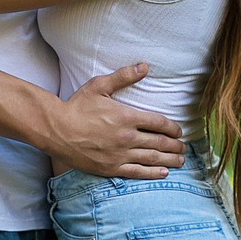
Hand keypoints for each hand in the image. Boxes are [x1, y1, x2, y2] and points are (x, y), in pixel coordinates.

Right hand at [43, 64, 186, 179]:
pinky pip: (137, 172)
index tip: (179, 131)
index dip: (173, 128)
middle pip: (160, 142)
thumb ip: (124, 76)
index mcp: (127, 117)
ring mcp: (120, 154)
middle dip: (175, 145)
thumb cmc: (76, 107)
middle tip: (184, 147)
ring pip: (152, 158)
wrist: (56, 130)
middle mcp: (127, 137)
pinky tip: (164, 173)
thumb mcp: (99, 85)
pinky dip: (153, 173)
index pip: (159, 123)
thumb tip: (145, 66)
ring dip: (170, 160)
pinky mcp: (111, 168)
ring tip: (180, 161)